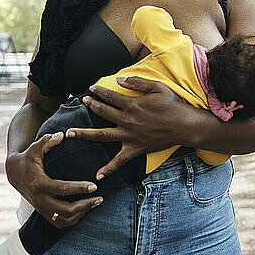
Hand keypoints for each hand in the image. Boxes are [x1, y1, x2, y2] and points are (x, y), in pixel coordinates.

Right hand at [5, 132, 103, 228]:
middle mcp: (40, 200)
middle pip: (64, 210)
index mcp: (39, 184)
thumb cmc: (29, 158)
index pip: (61, 189)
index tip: (94, 186)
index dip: (79, 188)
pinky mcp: (44, 213)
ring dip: (82, 213)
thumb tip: (61, 134)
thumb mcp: (35, 148)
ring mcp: (42, 209)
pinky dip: (75, 218)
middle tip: (100, 197)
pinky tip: (86, 209)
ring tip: (96, 202)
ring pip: (64, 219)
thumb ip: (47, 141)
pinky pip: (61, 222)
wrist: (15, 174)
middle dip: (84, 205)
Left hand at [66, 76, 186, 178]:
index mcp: (132, 104)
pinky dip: (108, 168)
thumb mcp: (157, 87)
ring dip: (84, 134)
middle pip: (103, 112)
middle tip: (81, 102)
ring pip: (102, 135)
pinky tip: (98, 175)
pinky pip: (119, 161)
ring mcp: (129, 136)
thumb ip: (137, 82)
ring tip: (69, 133)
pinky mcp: (135, 149)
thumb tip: (119, 79)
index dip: (99, 91)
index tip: (90, 88)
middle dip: (90, 106)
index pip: (110, 96)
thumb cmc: (172, 105)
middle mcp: (127, 120)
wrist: (184, 126)